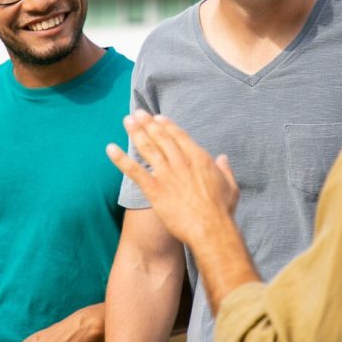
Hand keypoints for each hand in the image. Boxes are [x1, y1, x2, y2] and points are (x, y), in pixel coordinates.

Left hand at [106, 110, 239, 245]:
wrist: (210, 229)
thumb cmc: (221, 210)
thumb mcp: (230, 186)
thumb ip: (225, 169)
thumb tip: (223, 158)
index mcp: (199, 158)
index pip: (179, 136)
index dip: (167, 125)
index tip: (157, 117)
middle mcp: (181, 162)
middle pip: (161, 137)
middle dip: (147, 123)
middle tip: (137, 113)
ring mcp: (166, 175)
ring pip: (148, 148)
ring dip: (136, 132)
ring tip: (127, 121)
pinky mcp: (154, 190)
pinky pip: (134, 171)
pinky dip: (121, 159)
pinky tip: (111, 149)